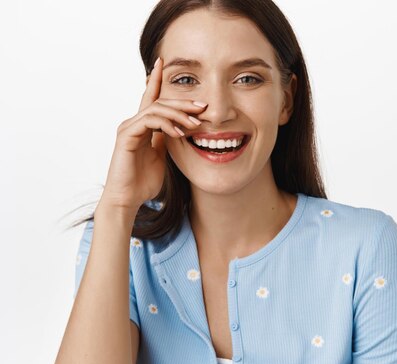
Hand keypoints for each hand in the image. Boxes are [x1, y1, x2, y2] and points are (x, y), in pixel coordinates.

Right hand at [98, 57, 206, 213]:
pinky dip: (167, 124)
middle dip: (183, 103)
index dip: (158, 80)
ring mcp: (128, 128)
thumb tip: (182, 129)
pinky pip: (149, 121)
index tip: (165, 64)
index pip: (152, 99)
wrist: (128, 199)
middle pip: (159, 102)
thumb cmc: (144, 182)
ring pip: (156, 109)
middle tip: (203, 106)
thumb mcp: (163, 156)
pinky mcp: (126, 136)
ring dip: (179, 115)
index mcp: (143, 127)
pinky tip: (179, 134)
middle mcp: (133, 123)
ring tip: (196, 125)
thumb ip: (168, 140)